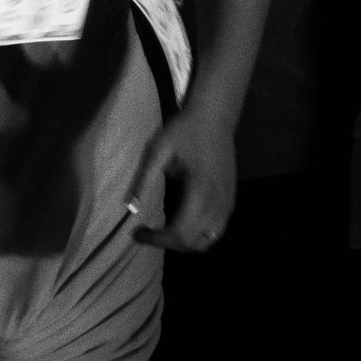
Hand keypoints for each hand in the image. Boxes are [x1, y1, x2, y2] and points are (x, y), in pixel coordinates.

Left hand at [125, 105, 235, 251]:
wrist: (214, 116)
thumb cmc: (184, 130)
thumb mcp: (157, 151)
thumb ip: (144, 180)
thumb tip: (129, 208)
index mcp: (200, 192)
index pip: (180, 233)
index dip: (158, 240)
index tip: (137, 233)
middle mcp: (218, 203)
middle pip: (194, 244)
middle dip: (169, 243)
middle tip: (147, 232)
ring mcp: (228, 203)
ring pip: (208, 240)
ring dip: (185, 242)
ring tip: (164, 230)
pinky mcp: (231, 199)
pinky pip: (217, 230)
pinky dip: (198, 234)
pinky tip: (182, 220)